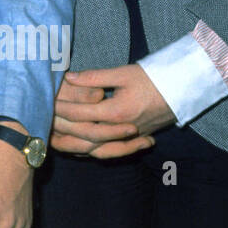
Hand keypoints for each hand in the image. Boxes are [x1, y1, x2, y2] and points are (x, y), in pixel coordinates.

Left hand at [49, 64, 172, 158]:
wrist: (183, 90)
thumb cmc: (153, 78)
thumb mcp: (123, 73)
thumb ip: (95, 77)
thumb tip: (69, 77)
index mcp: (116, 112)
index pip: (81, 113)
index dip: (61, 108)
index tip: (46, 103)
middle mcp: (121, 129)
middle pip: (84, 135)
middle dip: (62, 129)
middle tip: (43, 124)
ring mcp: (129, 138)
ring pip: (96, 149)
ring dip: (74, 147)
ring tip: (54, 143)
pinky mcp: (135, 139)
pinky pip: (110, 153)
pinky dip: (93, 153)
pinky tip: (80, 150)